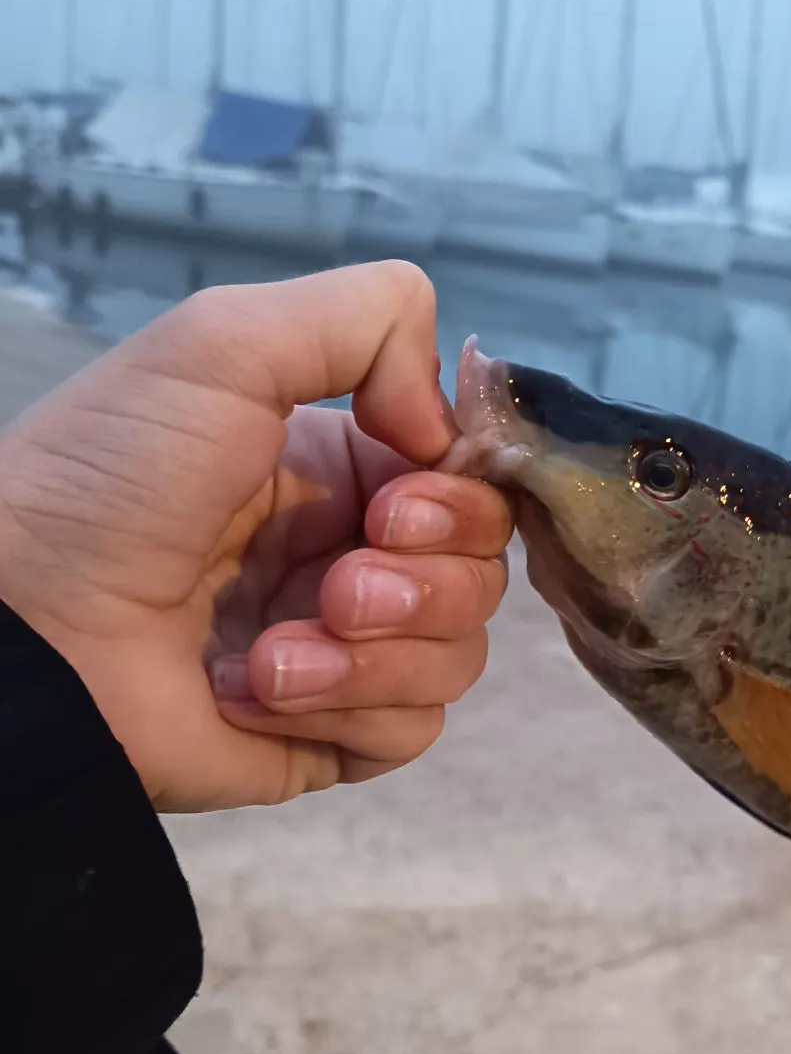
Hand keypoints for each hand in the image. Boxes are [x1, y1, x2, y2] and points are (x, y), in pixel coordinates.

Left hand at [0, 260, 511, 811]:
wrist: (20, 627)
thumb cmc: (114, 478)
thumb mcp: (227, 342)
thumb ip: (370, 317)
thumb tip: (448, 431)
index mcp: (347, 468)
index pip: (474, 485)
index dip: (463, 501)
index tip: (395, 507)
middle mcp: (358, 555)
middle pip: (482, 573)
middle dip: (425, 582)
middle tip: (339, 582)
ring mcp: (349, 652)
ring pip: (458, 654)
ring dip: (377, 651)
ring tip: (275, 650)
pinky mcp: (331, 735)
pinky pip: (412, 727)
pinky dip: (346, 708)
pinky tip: (258, 692)